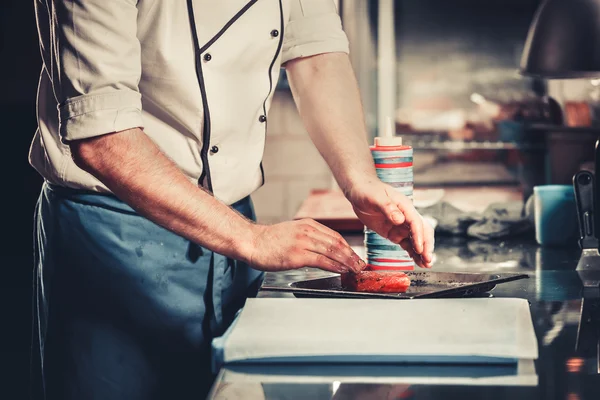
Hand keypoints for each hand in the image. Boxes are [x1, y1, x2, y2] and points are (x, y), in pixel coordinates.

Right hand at [247, 219, 365, 273]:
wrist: (252, 242)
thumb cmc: (269, 240)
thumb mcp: (293, 232)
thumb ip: (309, 238)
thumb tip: (323, 249)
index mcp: (308, 224)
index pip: (335, 236)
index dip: (348, 247)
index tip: (355, 256)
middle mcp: (308, 231)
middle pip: (337, 243)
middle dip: (352, 255)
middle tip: (361, 264)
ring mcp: (303, 242)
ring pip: (332, 251)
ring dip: (347, 261)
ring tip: (355, 269)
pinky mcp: (297, 255)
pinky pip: (321, 260)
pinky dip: (334, 265)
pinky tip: (341, 270)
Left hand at [346, 180, 433, 267]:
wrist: (360, 192)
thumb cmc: (368, 191)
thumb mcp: (376, 198)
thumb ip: (388, 208)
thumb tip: (400, 220)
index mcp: (405, 206)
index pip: (416, 222)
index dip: (419, 236)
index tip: (420, 249)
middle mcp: (407, 216)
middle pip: (422, 232)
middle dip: (426, 246)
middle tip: (428, 260)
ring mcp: (401, 226)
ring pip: (417, 240)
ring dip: (422, 252)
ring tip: (426, 265)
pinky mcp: (395, 233)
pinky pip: (407, 245)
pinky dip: (413, 253)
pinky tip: (418, 263)